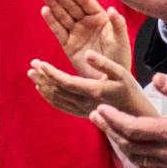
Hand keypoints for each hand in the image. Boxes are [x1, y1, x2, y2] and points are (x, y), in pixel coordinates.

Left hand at [29, 46, 153, 119]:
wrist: (135, 113)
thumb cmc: (129, 89)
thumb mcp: (121, 72)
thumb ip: (104, 63)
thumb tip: (88, 54)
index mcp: (94, 90)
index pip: (67, 82)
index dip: (52, 73)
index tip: (40, 63)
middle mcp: (85, 102)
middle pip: (58, 90)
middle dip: (44, 77)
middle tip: (32, 64)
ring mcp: (82, 109)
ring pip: (57, 99)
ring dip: (43, 85)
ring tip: (31, 73)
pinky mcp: (81, 113)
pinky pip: (61, 106)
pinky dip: (49, 97)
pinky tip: (41, 88)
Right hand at [40, 0, 130, 74]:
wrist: (110, 81)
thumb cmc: (119, 60)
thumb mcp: (122, 41)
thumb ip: (118, 25)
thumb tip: (112, 9)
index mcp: (100, 18)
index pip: (86, 2)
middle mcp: (86, 22)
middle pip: (71, 6)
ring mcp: (76, 33)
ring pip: (62, 16)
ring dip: (53, 5)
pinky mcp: (67, 45)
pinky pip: (58, 31)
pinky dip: (51, 21)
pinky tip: (45, 11)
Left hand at [92, 75, 166, 167]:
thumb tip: (156, 78)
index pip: (132, 128)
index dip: (113, 119)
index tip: (100, 108)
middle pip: (127, 144)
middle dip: (108, 130)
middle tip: (96, 116)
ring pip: (134, 157)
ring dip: (117, 143)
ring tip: (106, 127)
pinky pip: (145, 165)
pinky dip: (131, 155)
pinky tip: (125, 144)